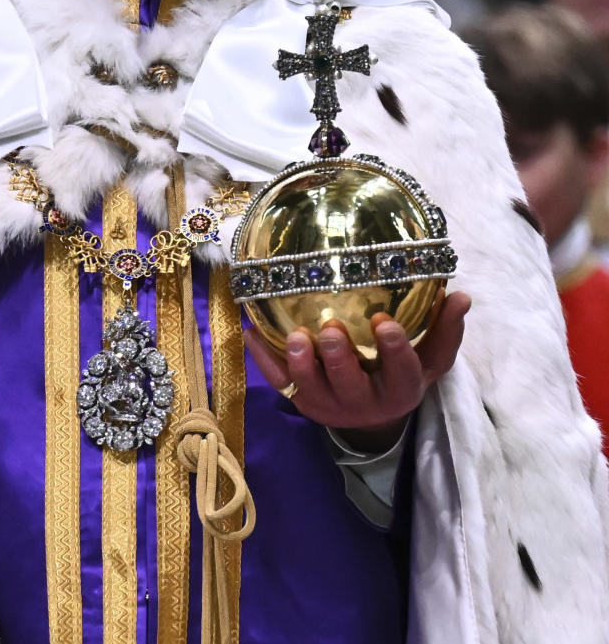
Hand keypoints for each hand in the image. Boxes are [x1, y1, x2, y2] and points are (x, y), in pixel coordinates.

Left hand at [244, 289, 470, 450]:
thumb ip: (445, 328)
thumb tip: (460, 294)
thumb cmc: (402, 373)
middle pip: (350, 386)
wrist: (374, 416)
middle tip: (331, 329)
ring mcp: (329, 406)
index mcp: (400, 389)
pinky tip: (252, 332)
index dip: (394, 350)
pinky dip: (263, 360)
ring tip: (293, 337)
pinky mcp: (301, 403)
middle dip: (339, 359)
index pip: (402, 373)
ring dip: (300, 364)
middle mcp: (364, 404)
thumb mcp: (430, 358)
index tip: (385, 322)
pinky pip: (278, 384)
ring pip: (311, 390)